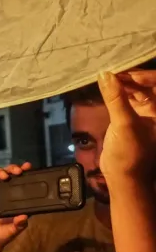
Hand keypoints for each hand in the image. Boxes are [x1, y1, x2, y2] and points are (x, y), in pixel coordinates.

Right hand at [0, 163, 30, 250]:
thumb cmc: (3, 234)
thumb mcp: (14, 230)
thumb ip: (19, 224)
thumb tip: (24, 216)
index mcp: (14, 197)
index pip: (19, 179)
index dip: (23, 170)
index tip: (27, 167)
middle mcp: (3, 192)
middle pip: (6, 172)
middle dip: (11, 168)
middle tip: (15, 172)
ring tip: (3, 177)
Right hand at [97, 70, 155, 184]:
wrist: (123, 178)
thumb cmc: (130, 153)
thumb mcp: (124, 124)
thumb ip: (115, 98)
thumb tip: (105, 75)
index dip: (143, 75)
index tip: (122, 73)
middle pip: (147, 85)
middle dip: (130, 77)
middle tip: (111, 73)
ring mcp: (145, 113)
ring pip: (136, 91)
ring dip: (122, 84)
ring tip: (106, 78)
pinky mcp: (131, 118)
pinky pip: (126, 100)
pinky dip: (117, 93)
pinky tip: (106, 88)